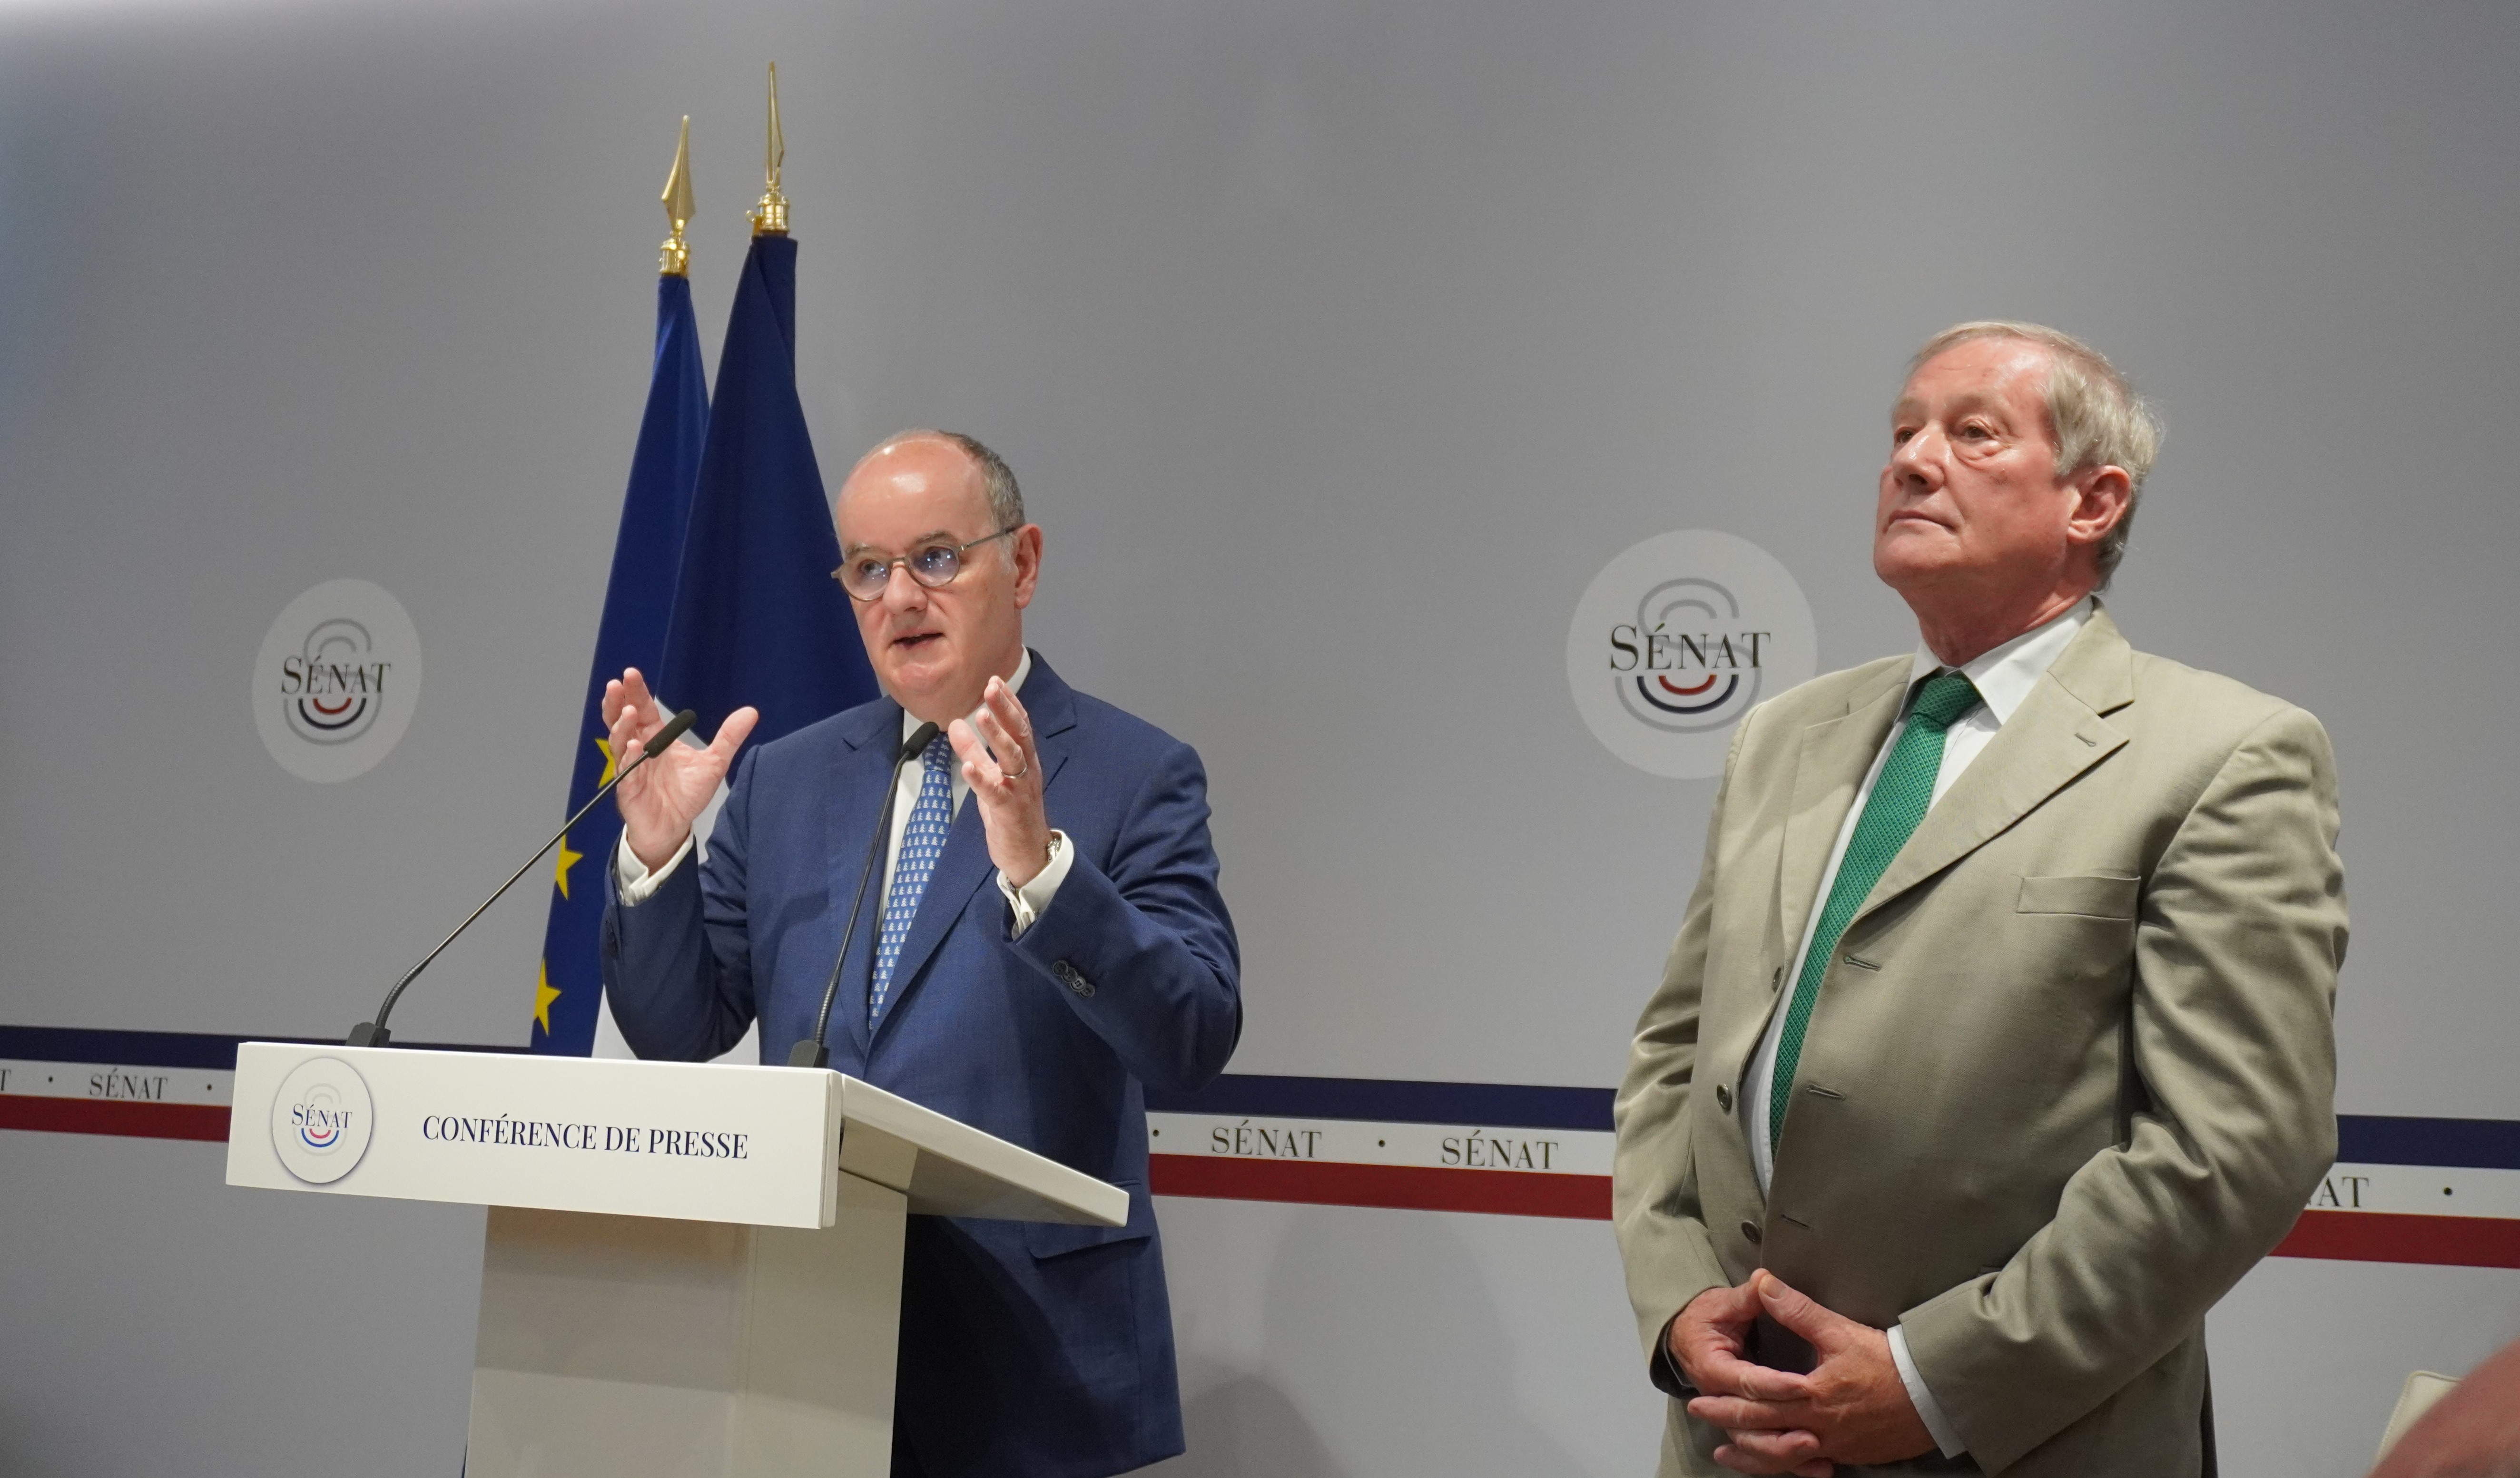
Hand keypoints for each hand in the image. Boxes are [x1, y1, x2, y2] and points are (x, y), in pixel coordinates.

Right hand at [600, 668, 756, 869]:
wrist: (675, 828)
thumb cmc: (686, 794)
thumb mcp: (714, 763)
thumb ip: (728, 737)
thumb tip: (751, 712)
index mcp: (655, 737)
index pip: (643, 708)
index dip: (636, 691)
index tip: (632, 673)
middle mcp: (639, 749)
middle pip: (622, 719)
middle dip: (619, 701)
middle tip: (618, 683)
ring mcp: (631, 768)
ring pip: (619, 742)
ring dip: (622, 726)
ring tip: (629, 711)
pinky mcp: (629, 790)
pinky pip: (626, 772)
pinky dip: (630, 759)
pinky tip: (634, 746)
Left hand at [947, 675, 1051, 886]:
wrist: (1029, 854)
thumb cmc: (1011, 813)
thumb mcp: (991, 777)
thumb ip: (975, 751)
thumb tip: (956, 724)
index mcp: (1024, 760)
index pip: (1019, 725)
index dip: (1008, 703)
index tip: (995, 680)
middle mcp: (1026, 771)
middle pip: (1019, 734)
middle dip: (1005, 709)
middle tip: (991, 687)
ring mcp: (1019, 790)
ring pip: (1012, 758)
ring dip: (996, 735)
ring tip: (981, 715)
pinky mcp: (1009, 811)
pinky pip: (995, 792)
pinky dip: (981, 778)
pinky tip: (967, 766)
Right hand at [1668, 1282, 1828, 1476]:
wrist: (1684, 1338)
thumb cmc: (1705, 1319)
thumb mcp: (1723, 1303)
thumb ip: (1747, 1297)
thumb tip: (1764, 1280)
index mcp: (1713, 1367)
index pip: (1746, 1380)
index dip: (1775, 1384)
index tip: (1803, 1384)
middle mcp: (1719, 1398)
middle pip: (1750, 1422)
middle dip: (1782, 1428)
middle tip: (1814, 1432)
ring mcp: (1730, 1416)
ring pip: (1755, 1445)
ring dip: (1784, 1453)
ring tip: (1815, 1451)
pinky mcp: (1745, 1427)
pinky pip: (1765, 1454)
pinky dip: (1789, 1464)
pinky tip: (1819, 1468)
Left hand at [1685, 1273, 1934, 1470]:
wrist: (1934, 1397)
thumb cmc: (1889, 1362)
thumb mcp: (1840, 1331)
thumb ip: (1799, 1310)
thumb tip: (1764, 1284)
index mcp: (1810, 1395)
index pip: (1758, 1399)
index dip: (1726, 1399)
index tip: (1699, 1395)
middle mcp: (1817, 1426)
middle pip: (1762, 1430)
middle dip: (1728, 1423)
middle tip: (1700, 1415)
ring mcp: (1834, 1445)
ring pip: (1782, 1456)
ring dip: (1751, 1454)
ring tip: (1726, 1451)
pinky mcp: (1850, 1454)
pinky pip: (1809, 1464)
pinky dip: (1786, 1464)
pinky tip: (1781, 1462)